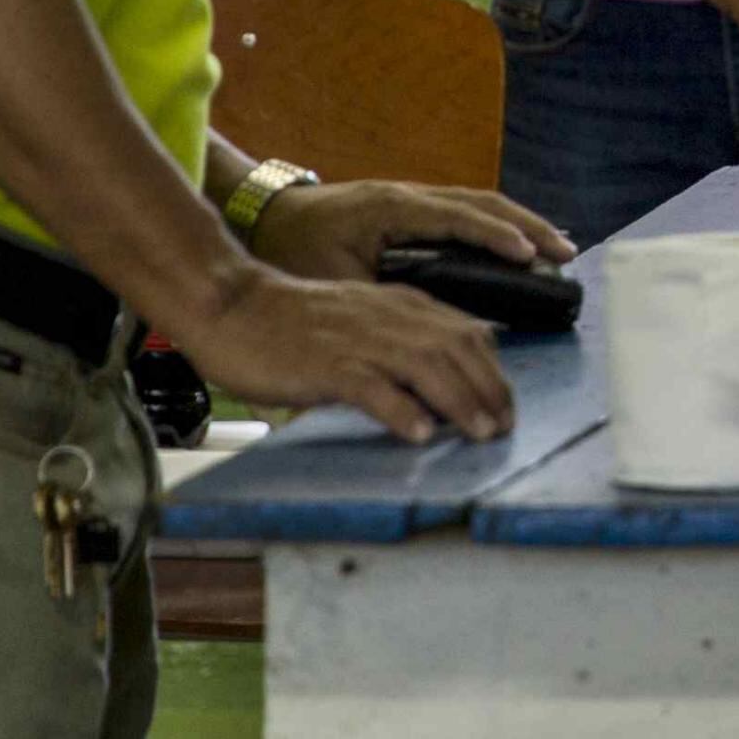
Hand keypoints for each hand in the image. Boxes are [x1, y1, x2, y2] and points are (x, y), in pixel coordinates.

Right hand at [167, 264, 517, 445]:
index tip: (506, 406)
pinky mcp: (325, 362)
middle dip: (488, 388)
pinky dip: (400, 409)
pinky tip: (419, 434)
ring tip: (480, 432)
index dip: (492, 370)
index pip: (464, 331)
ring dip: (459, 399)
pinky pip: (371, 386)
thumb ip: (397, 345)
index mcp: (398, 304)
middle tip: (504, 427)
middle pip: (456, 346)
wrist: (233, 307)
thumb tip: (438, 389)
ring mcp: (356, 338)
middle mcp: (386, 316)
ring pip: (425, 364)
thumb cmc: (293, 324)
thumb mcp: (359, 323)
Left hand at [245, 177, 575, 278]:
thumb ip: (374, 303)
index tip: (530, 256)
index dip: (495, 237)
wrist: (266, 215)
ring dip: (519, 224)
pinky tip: (519, 246)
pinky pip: (466, 211)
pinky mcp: (412, 208)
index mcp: (391, 208)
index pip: (456, 217)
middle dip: (527, 226)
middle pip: (482, 202)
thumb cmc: (293, 250)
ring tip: (558, 248)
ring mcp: (413, 197)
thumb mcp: (330, 280)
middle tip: (567, 251)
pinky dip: (498, 226)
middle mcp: (409, 195)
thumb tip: (414, 339)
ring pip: (479, 203)